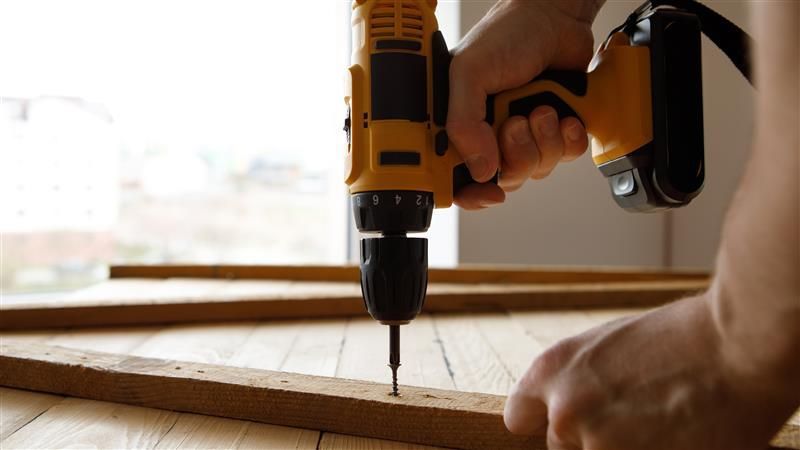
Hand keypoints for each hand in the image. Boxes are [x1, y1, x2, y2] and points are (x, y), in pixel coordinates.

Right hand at [447, 0, 598, 209]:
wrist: (554, 17)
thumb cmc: (506, 34)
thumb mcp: (470, 72)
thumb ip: (464, 123)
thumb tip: (479, 169)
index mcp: (459, 124)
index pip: (455, 177)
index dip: (470, 193)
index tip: (487, 192)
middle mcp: (488, 134)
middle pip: (501, 178)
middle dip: (516, 155)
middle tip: (516, 123)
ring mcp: (523, 134)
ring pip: (534, 169)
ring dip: (544, 141)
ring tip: (542, 107)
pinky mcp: (553, 131)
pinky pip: (563, 157)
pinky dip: (568, 139)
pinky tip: (564, 114)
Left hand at [503, 295, 796, 449]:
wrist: (737, 348)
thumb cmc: (683, 337)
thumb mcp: (609, 346)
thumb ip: (579, 380)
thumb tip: (568, 406)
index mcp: (552, 371)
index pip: (519, 418)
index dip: (544, 421)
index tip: (568, 424)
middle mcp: (565, 411)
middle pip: (562, 445)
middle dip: (595, 437)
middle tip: (638, 419)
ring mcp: (599, 446)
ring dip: (628, 448)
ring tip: (664, 426)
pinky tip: (676, 438)